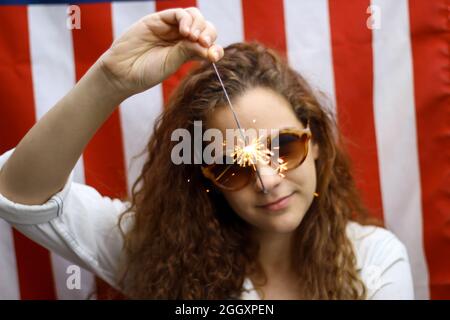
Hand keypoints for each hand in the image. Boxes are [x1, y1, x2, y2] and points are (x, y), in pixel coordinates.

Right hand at [98, 7, 223, 96]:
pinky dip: (186, 20)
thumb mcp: (172, 64)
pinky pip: (178, 13)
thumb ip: (188, 52)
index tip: (214, 55)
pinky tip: (184, 33)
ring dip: (198, 25)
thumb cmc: (146, 72)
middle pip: (204, 28)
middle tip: (203, 44)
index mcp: (187, 52)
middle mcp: (181, 39)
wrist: (123, 72)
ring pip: (194, 17)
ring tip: (192, 38)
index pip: (208, 44)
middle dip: (208, 34)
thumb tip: (210, 48)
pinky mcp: (158, 20)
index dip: (215, 47)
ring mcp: (170, 28)